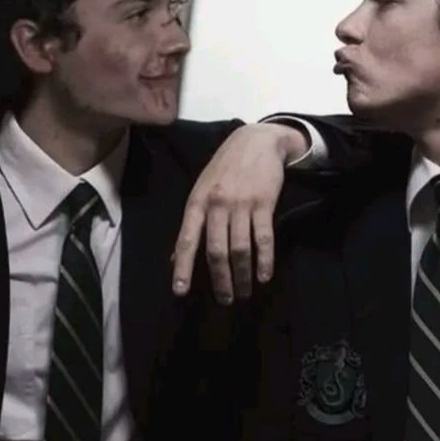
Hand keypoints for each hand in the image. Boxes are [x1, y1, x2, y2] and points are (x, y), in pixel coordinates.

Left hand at [172, 122, 309, 303]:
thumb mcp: (202, 189)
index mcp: (197, 202)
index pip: (186, 240)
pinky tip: (264, 276)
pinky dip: (264, 260)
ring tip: (244, 293)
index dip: (182, 267)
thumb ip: (192, 223)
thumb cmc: (226, 168)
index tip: (180, 292)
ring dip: (242, 275)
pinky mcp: (264, 203)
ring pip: (240, 248)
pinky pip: (263, 238)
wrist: (257, 140)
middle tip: (225, 300)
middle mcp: (217, 205)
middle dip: (220, 279)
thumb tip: (174, 257)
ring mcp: (241, 204)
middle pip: (215, 251)